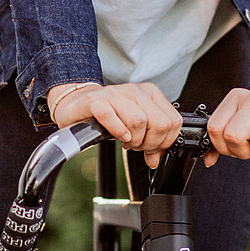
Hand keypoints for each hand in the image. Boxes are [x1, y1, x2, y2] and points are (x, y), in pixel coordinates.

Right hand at [47, 80, 182, 168]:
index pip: (173, 121)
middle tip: (136, 146)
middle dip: (150, 143)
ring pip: (139, 121)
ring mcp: (116, 94)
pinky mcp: (96, 100)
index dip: (165, 141)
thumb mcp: (135, 126)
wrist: (76, 104)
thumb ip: (150, 140)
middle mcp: (135, 91)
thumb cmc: (108, 115)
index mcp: (150, 94)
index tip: (152, 148)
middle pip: (159, 123)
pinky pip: (112, 117)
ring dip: (133, 140)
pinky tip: (118, 136)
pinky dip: (117, 131)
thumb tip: (155, 160)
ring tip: (125, 141)